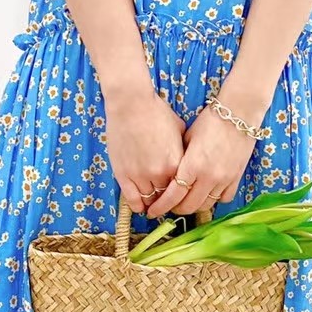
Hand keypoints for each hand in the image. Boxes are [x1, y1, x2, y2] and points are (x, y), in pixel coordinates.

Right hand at [104, 87, 186, 211]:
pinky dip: (136, 206)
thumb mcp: (179, 130)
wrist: (131, 104)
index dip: (181, 195)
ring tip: (152, 204)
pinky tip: (139, 207)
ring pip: (148, 200)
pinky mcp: (123, 174)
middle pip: (166, 198)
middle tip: (166, 203)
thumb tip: (187, 160)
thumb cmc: (156, 113)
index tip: (179, 197)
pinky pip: (131, 199)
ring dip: (151, 204)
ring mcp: (140, 175)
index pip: (182, 190)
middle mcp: (160, 173)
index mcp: (177, 164)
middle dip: (166, 202)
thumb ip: (184, 150)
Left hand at [147, 104, 256, 218]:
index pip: (174, 196)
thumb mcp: (187, 138)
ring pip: (206, 205)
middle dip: (176, 209)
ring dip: (194, 206)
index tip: (153, 211)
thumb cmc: (210, 121)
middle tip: (170, 206)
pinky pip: (224, 198)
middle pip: (189, 206)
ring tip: (187, 200)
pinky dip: (214, 199)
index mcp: (192, 165)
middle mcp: (208, 176)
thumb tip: (169, 174)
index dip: (161, 206)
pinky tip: (208, 192)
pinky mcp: (236, 178)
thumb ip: (179, 159)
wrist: (239, 113)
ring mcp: (224, 179)